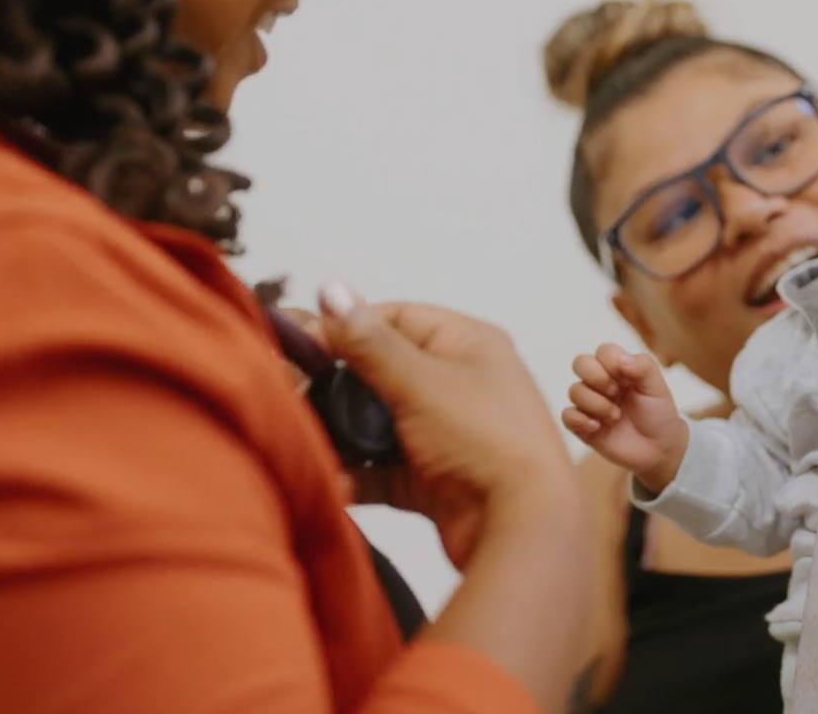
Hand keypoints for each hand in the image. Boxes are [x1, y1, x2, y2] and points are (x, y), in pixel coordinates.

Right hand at [316, 284, 579, 567]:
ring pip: (379, 424)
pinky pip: (384, 470)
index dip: (348, 328)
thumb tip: (330, 288)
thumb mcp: (421, 382)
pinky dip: (358, 476)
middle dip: (337, 388)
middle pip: (383, 374)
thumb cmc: (484, 440)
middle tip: (294, 397)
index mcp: (467, 344)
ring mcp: (447, 434)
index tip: (301, 345)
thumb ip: (369, 343)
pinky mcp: (434, 480)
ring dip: (343, 435)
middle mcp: (460, 383)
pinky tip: (331, 481)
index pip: (396, 319)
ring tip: (305, 440)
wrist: (523, 529)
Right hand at [562, 343, 689, 493]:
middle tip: (614, 392)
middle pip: (580, 363)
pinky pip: (567, 415)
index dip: (611, 362)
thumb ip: (643, 367)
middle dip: (595, 376)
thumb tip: (621, 359)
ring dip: (596, 403)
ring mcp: (590, 403)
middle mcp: (601, 383)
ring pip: (575, 390)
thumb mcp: (657, 388)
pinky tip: (597, 427)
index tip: (627, 378)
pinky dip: (579, 419)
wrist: (659, 449)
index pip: (604, 351)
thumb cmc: (658, 414)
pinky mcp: (582, 425)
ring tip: (615, 417)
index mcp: (619, 369)